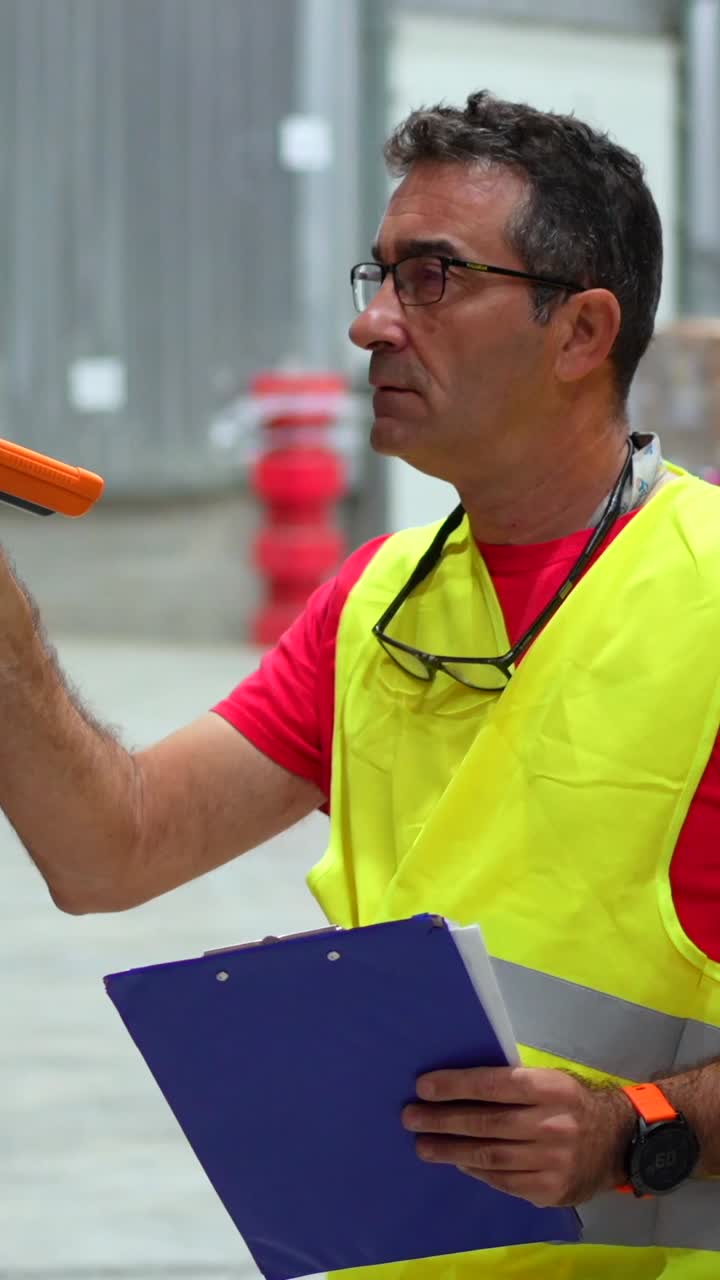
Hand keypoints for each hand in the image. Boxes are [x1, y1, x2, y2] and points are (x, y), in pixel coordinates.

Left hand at [401, 1065, 634, 1206]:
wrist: (620, 1141)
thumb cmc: (573, 1102)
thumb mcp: (551, 1080)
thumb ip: (514, 1084)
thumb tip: (459, 1085)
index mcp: (550, 1089)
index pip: (494, 1085)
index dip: (456, 1086)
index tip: (423, 1087)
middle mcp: (552, 1125)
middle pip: (487, 1123)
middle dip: (444, 1120)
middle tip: (411, 1117)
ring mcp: (553, 1161)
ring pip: (491, 1156)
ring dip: (452, 1150)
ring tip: (424, 1146)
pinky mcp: (551, 1190)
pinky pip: (504, 1181)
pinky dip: (478, 1171)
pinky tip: (459, 1161)